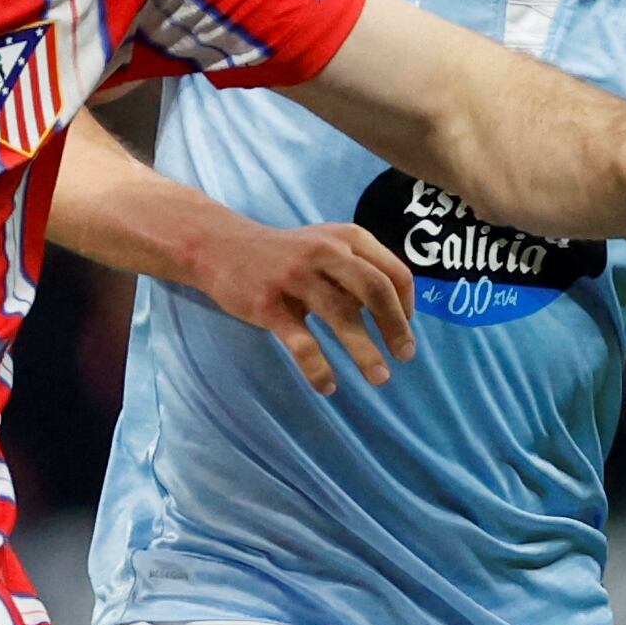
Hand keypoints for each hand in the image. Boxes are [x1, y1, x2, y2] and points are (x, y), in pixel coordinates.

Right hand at [186, 210, 414, 393]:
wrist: (219, 246)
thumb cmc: (283, 254)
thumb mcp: (325, 245)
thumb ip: (357, 269)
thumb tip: (392, 312)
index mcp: (346, 238)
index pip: (393, 272)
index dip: (406, 305)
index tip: (404, 329)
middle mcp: (325, 252)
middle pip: (376, 290)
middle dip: (395, 327)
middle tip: (405, 356)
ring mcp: (295, 278)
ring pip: (343, 317)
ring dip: (366, 352)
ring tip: (380, 378)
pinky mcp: (269, 305)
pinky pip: (302, 343)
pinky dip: (319, 369)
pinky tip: (328, 386)